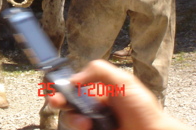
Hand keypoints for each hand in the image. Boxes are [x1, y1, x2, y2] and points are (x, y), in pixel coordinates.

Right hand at [48, 60, 192, 129]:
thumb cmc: (143, 109)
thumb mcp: (124, 80)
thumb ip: (99, 71)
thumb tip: (74, 78)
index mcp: (97, 90)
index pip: (72, 84)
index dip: (60, 83)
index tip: (52, 84)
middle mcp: (91, 106)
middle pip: (65, 101)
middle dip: (56, 99)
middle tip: (56, 101)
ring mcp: (92, 122)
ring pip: (69, 118)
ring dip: (72, 118)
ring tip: (85, 123)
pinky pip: (76, 129)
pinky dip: (78, 127)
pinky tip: (88, 127)